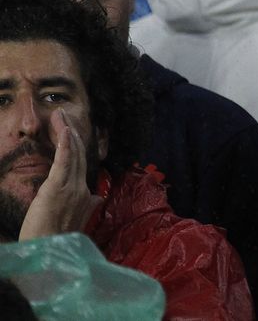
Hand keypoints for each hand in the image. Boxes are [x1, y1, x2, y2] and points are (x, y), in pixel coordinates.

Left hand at [18, 111, 101, 239]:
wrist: (48, 254)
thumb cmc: (54, 244)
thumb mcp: (74, 225)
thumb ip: (85, 210)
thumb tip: (96, 199)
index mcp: (86, 199)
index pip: (84, 167)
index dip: (80, 148)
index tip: (75, 134)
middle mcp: (83, 190)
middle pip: (81, 156)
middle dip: (75, 134)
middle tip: (67, 116)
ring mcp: (72, 188)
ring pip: (74, 154)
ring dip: (68, 132)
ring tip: (62, 116)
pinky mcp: (58, 188)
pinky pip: (65, 161)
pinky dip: (66, 144)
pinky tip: (66, 130)